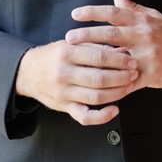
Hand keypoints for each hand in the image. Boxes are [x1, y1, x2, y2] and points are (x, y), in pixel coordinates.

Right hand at [15, 38, 138, 125]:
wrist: (27, 72)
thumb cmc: (52, 57)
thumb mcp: (69, 44)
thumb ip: (94, 46)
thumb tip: (122, 50)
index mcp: (65, 53)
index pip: (99, 56)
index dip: (119, 60)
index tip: (132, 60)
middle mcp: (63, 73)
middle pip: (100, 78)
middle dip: (122, 77)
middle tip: (134, 74)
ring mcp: (63, 92)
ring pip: (96, 97)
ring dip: (117, 93)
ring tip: (128, 87)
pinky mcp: (64, 107)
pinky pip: (85, 117)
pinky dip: (102, 116)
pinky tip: (114, 109)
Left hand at [66, 0, 161, 90]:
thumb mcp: (153, 17)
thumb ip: (132, 7)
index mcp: (141, 20)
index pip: (113, 12)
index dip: (92, 12)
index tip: (75, 14)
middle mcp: (144, 35)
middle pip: (110, 34)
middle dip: (87, 35)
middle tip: (69, 38)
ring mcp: (148, 56)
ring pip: (117, 58)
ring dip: (95, 61)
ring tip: (78, 62)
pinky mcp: (151, 74)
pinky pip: (127, 80)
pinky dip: (111, 83)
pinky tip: (96, 85)